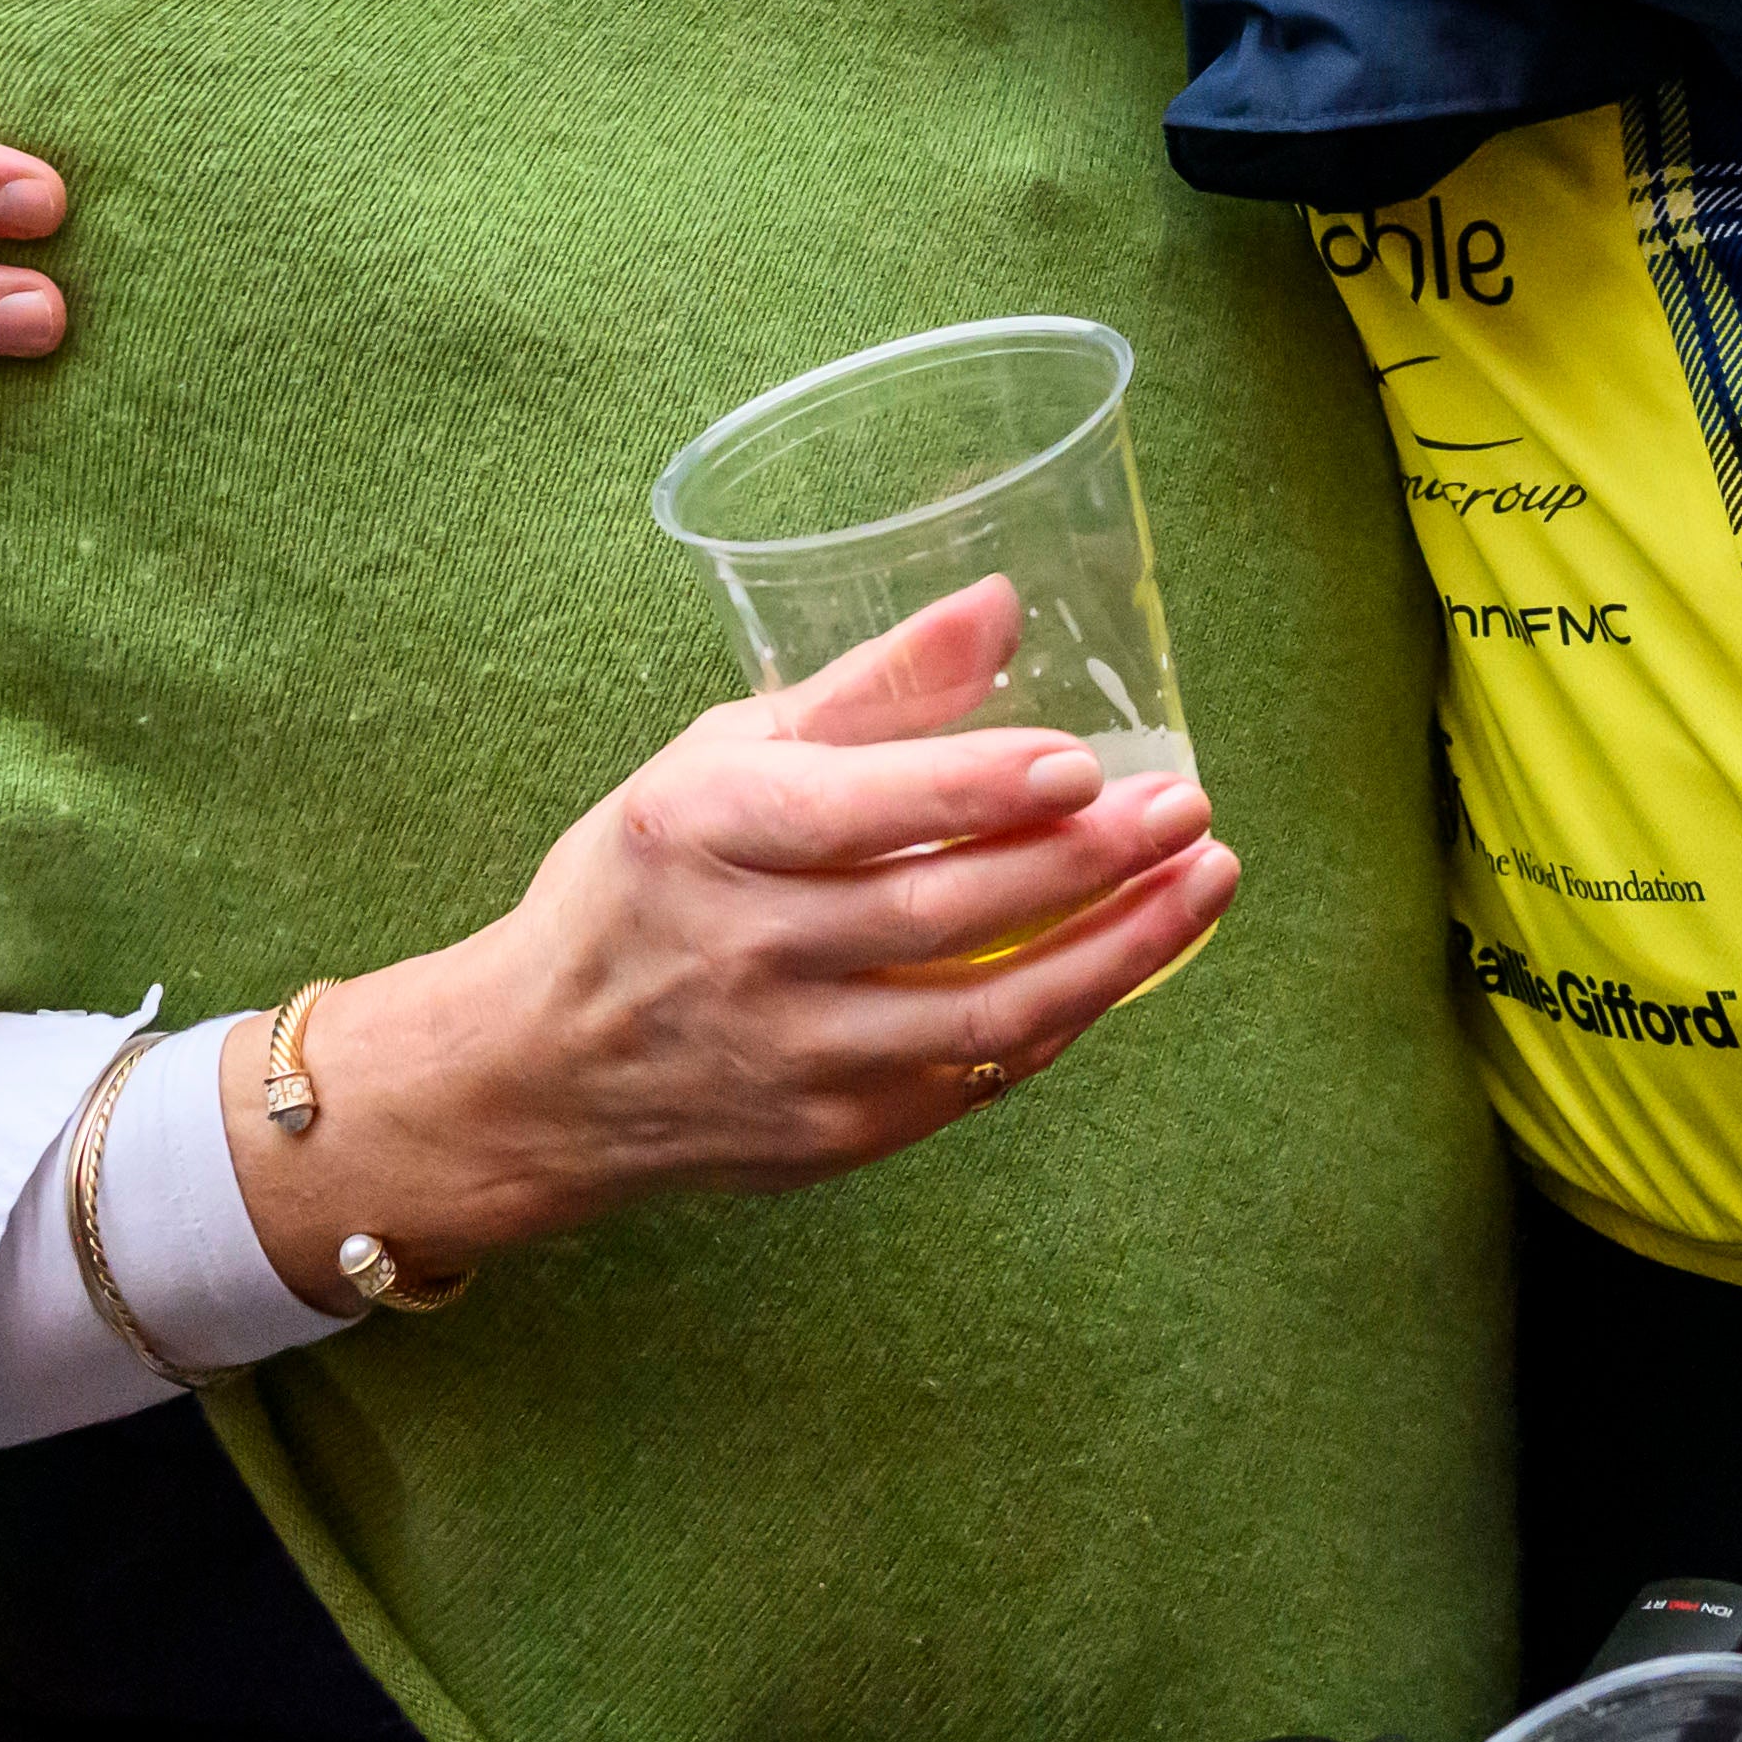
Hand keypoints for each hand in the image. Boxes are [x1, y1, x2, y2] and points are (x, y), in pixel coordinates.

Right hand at [254, 580, 1233, 1270]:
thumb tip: (1003, 603)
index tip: (1086, 757)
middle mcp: (746, 950)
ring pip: (986, 1015)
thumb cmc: (648, 877)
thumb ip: (872, 686)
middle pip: (946, 912)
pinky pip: (978, 1078)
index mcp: (705, 831)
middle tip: (1187, 808)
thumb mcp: (725, 752)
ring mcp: (792, 1059)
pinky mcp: (832, 1137)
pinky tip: (1129, 958)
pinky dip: (1064, 1018)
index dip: (979, 787)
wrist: (538, 1070)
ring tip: (1203, 883)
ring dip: (1117, 950)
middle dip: (1089, 860)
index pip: (858, 811)